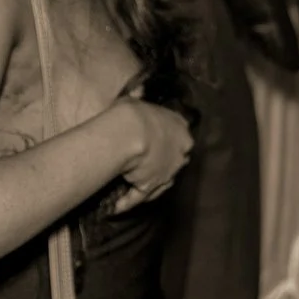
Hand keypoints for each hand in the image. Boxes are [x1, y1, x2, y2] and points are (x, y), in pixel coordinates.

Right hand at [95, 96, 193, 215]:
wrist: (129, 133)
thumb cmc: (134, 113)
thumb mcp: (136, 99)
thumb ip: (139, 98)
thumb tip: (138, 90)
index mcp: (180, 127)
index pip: (181, 134)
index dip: (170, 138)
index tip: (159, 140)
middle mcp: (180, 152)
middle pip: (175, 160)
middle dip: (164, 162)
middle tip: (146, 164)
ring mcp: (168, 172)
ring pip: (161, 181)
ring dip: (149, 185)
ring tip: (131, 188)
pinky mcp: (153, 187)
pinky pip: (140, 197)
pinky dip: (128, 202)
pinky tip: (118, 208)